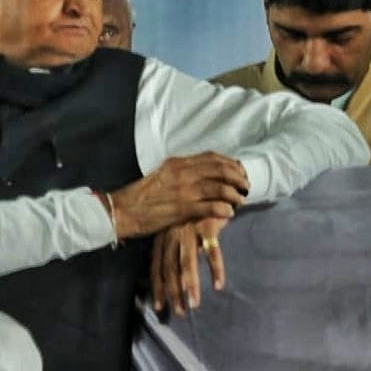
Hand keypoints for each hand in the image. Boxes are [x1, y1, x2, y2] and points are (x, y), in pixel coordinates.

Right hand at [110, 152, 248, 240]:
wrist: (124, 210)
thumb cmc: (142, 196)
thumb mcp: (162, 176)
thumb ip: (181, 173)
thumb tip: (202, 176)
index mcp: (177, 163)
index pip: (211, 157)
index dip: (230, 163)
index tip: (239, 169)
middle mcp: (182, 172)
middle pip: (220, 169)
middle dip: (238, 176)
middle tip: (246, 185)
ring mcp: (183, 190)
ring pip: (220, 187)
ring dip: (235, 194)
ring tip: (241, 200)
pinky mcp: (182, 208)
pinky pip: (212, 206)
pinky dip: (224, 209)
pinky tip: (229, 213)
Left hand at [150, 216, 229, 315]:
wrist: (211, 186)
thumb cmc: (194, 212)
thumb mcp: (178, 229)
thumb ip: (175, 251)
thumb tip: (176, 280)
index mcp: (163, 235)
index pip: (157, 265)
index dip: (157, 286)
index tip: (159, 306)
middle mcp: (172, 233)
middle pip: (170, 267)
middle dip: (173, 292)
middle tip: (179, 311)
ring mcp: (189, 229)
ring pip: (187, 262)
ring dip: (190, 285)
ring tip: (194, 304)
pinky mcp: (207, 225)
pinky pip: (212, 251)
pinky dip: (215, 269)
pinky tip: (218, 284)